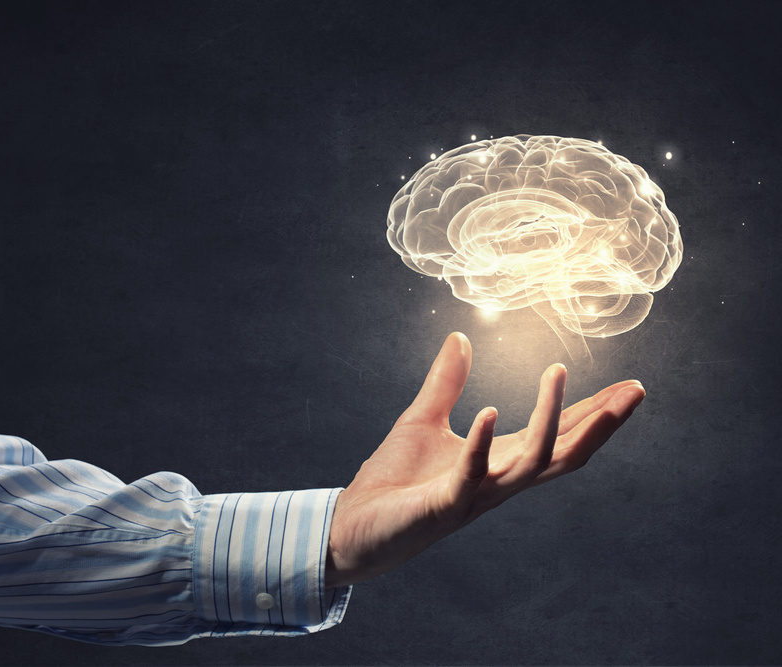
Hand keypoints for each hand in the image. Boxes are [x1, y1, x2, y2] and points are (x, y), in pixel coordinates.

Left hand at [325, 332, 644, 587]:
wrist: (352, 526)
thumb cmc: (393, 481)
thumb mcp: (423, 420)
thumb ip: (446, 383)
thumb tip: (461, 337)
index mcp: (498, 461)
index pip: (557, 435)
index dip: (592, 411)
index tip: (628, 386)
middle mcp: (497, 482)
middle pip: (563, 454)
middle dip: (600, 423)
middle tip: (635, 391)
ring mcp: (474, 497)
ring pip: (530, 464)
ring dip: (547, 419)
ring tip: (557, 373)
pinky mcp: (442, 507)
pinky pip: (469, 476)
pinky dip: (480, 445)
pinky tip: (488, 411)